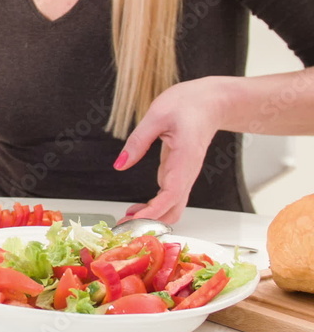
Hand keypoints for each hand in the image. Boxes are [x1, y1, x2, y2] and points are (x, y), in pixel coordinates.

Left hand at [114, 79, 223, 223]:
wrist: (211, 102)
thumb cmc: (189, 105)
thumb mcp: (157, 116)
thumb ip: (138, 141)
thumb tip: (120, 164)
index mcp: (185, 158)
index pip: (172, 194)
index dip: (154, 211)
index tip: (136, 221)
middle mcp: (187, 172)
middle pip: (173, 209)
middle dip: (150, 222)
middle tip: (124, 228)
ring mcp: (184, 175)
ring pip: (172, 208)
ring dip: (152, 218)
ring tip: (126, 222)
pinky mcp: (178, 174)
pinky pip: (168, 198)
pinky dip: (153, 209)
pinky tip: (136, 210)